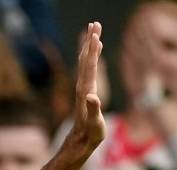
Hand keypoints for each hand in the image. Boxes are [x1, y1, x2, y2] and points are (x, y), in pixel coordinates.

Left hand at [65, 23, 105, 158]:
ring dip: (90, 45)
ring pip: (86, 61)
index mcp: (86, 91)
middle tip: (95, 23)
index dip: (94, 51)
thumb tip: (92, 96)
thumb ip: (94, 109)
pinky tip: (96, 48)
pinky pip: (88, 67)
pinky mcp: (85, 89)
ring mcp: (83, 87)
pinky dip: (92, 55)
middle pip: (86, 59)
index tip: (96, 35)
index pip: (90, 67)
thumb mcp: (95, 124)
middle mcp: (83, 86)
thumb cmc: (91, 134)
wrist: (80, 140)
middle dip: (90, 41)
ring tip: (94, 29)